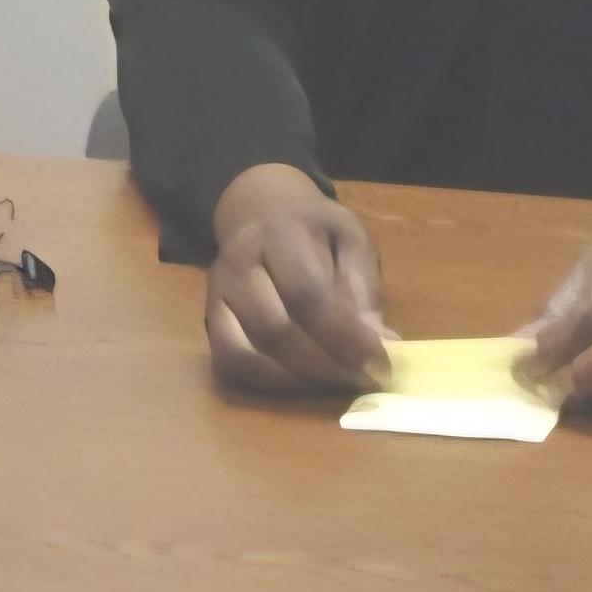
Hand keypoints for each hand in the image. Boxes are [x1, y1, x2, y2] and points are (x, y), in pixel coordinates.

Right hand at [204, 162, 388, 393]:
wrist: (261, 210)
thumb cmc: (314, 228)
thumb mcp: (350, 238)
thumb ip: (363, 288)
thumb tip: (382, 343)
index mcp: (280, 233)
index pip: (307, 292)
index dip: (344, 335)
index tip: (378, 362)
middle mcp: (238, 263)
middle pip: (274, 329)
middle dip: (323, 364)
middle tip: (360, 377)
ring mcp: (217, 294)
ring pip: (245, 353)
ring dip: (295, 379)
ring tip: (334, 380)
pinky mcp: (209, 319)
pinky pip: (229, 362)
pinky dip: (267, 381)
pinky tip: (301, 380)